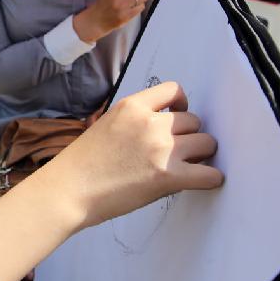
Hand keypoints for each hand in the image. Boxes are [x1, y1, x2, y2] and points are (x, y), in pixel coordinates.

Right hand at [36, 81, 221, 231]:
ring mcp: (160, 149)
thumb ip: (134, 120)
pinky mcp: (168, 177)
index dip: (181, 106)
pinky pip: (210, 174)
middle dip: (189, 136)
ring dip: (201, 155)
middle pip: (194, 121)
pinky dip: (211, 179)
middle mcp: (149, 123)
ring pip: (206, 143)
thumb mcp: (105, 124)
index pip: (174, 90)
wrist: (68, 190)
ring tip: (189, 167)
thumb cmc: (81, 164)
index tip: (177, 119)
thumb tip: (163, 126)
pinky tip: (202, 182)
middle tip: (179, 152)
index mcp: (132, 107)